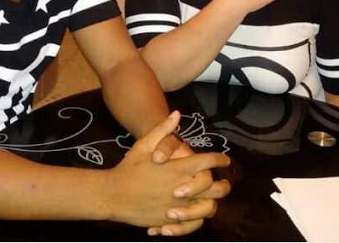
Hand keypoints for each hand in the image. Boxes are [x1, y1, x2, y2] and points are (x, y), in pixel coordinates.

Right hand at [106, 111, 229, 234]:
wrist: (113, 195)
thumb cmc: (128, 168)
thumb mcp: (143, 145)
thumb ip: (162, 130)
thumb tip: (177, 114)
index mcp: (176, 169)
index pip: (207, 162)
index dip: (219, 159)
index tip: (225, 159)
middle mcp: (181, 189)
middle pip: (214, 189)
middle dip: (224, 184)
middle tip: (225, 181)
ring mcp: (177, 208)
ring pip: (208, 209)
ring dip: (213, 202)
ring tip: (212, 197)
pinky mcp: (170, 222)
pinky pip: (193, 225)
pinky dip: (198, 220)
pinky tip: (195, 213)